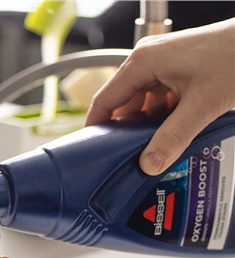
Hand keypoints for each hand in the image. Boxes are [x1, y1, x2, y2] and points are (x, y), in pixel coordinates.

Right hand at [85, 18, 234, 174]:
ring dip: (143, 125)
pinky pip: (155, 100)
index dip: (95, 125)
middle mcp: (146, 61)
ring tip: (147, 146)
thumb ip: (174, 137)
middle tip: (121, 155)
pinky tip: (166, 132)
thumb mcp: (201, 104)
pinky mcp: (172, 71)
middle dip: (122, 130)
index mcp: (142, 62)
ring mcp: (159, 65)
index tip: (90, 147)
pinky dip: (158, 118)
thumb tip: (150, 163)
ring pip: (140, 103)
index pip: (105, 99)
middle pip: (121, 103)